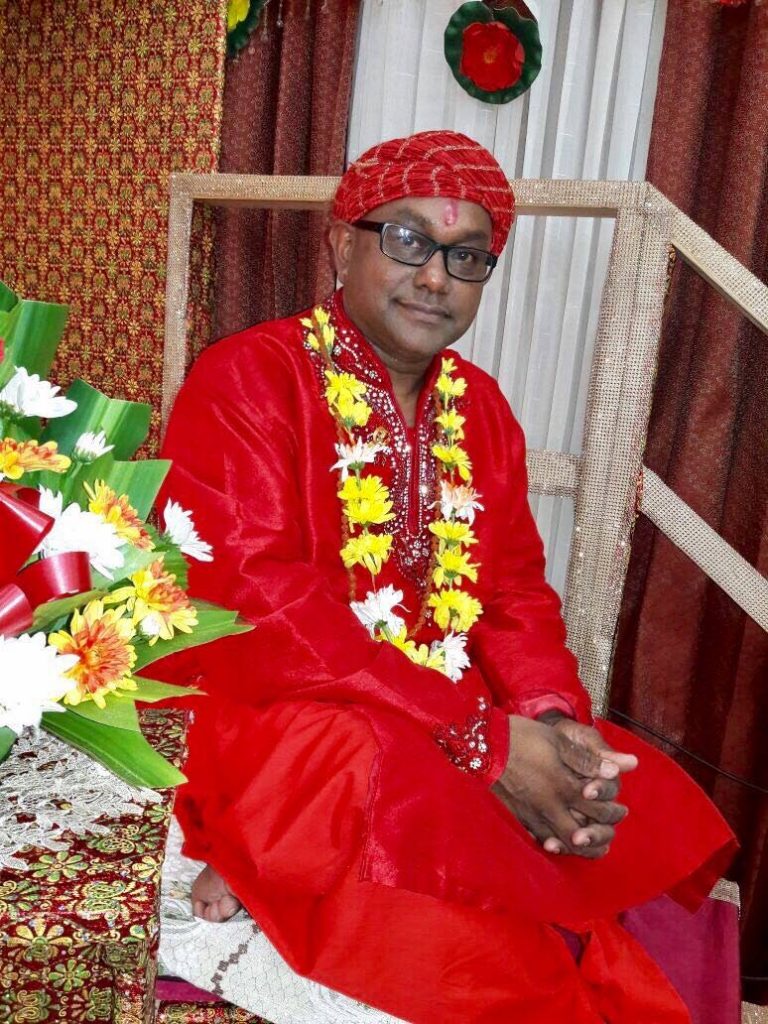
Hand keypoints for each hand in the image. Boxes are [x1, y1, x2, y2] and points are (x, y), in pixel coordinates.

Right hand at [491, 715, 626, 858]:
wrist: (485, 743)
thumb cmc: (524, 737)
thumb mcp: (559, 742)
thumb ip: (589, 759)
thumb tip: (619, 769)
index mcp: (562, 785)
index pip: (596, 808)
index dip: (612, 811)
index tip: (621, 810)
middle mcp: (548, 806)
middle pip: (580, 835)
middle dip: (599, 837)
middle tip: (610, 834)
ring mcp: (531, 814)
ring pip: (560, 842)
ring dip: (579, 848)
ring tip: (591, 845)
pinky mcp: (517, 816)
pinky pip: (539, 838)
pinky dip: (553, 844)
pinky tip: (559, 843)